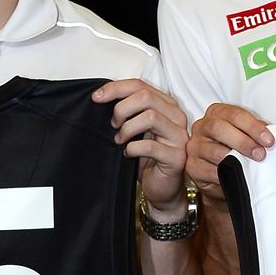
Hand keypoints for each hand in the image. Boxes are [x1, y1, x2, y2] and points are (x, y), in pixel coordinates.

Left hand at [92, 80, 188, 220]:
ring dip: (127, 128)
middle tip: (113, 124)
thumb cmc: (147, 158)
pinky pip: (150, 146)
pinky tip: (128, 153)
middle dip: (121, 109)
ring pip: (150, 117)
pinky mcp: (177, 157)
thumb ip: (129, 111)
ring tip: (120, 140)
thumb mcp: (136, 128)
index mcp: (167, 105)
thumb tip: (102, 96)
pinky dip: (132, 148)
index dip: (116, 88)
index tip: (97, 97)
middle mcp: (176, 117)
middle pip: (146, 96)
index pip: (140, 85)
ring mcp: (179, 137)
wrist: (161, 189)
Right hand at [185, 103, 273, 201]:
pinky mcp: (191, 166)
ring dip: (236, 160)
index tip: (269, 141)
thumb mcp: (248, 138)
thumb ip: (256, 133)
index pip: (234, 114)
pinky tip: (236, 178)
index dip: (253, 127)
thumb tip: (270, 136)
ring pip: (214, 151)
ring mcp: (194, 146)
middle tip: (260, 155)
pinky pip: (209, 171)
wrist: (224, 180)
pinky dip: (225, 175)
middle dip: (243, 141)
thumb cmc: (237, 153)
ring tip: (251, 167)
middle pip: (219, 128)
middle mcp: (202, 126)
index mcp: (217, 113)